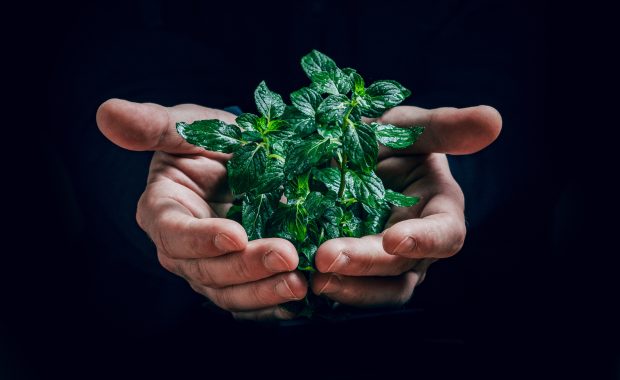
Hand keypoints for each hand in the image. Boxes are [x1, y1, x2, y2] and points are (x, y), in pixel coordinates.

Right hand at [96, 99, 306, 319]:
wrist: (239, 157)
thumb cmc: (209, 139)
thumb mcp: (187, 125)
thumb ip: (154, 125)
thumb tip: (107, 113)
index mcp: (162, 212)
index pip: (174, 233)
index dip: (202, 238)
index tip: (236, 234)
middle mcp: (182, 248)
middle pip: (206, 270)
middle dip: (246, 267)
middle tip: (287, 257)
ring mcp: (210, 267)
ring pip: (229, 292)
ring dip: (264, 291)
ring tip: (299, 283)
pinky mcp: (236, 278)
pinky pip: (250, 300)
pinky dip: (272, 304)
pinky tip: (296, 300)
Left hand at [311, 105, 501, 306]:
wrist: (351, 152)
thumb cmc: (389, 139)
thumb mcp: (409, 126)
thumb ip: (444, 127)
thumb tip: (493, 119)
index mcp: (439, 211)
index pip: (445, 235)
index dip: (424, 241)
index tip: (394, 239)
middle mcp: (415, 245)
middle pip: (401, 269)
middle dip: (365, 264)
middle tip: (326, 257)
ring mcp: (384, 262)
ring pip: (376, 290)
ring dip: (346, 288)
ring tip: (312, 277)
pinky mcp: (353, 269)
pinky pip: (344, 285)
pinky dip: (324, 284)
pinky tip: (297, 277)